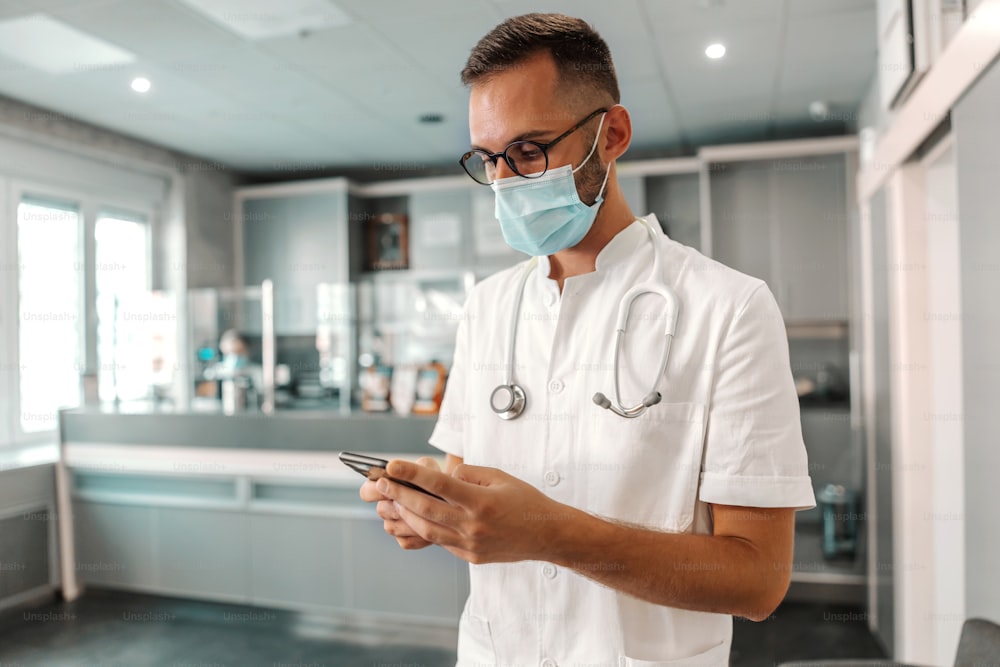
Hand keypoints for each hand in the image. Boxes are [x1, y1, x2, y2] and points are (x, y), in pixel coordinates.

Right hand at [359, 456, 438, 549]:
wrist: (449, 501)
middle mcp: (387, 505)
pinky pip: (405, 541)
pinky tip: (432, 527)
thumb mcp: (428, 467)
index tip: (383, 483)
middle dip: (395, 506)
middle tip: (407, 501)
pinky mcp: (405, 539)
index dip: (373, 490)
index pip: (367, 491)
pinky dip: (418, 536)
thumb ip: (412, 468)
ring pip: (391, 527)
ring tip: (429, 514)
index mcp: (386, 485)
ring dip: (409, 521)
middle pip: (381, 510)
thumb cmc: (437, 479)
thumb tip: (392, 468)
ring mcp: (395, 523)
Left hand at [375, 460, 574, 563]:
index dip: (411, 474)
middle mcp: (472, 524)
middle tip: (381, 483)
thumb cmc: (526, 501)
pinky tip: (416, 517)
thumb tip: (445, 475)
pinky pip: (440, 541)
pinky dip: (425, 528)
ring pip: (426, 529)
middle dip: (398, 494)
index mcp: (480, 501)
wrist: (547, 535)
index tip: (392, 465)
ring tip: (393, 501)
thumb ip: (469, 473)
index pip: (437, 484)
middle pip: (425, 508)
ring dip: (406, 514)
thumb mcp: (500, 476)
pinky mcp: (470, 556)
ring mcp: (470, 544)